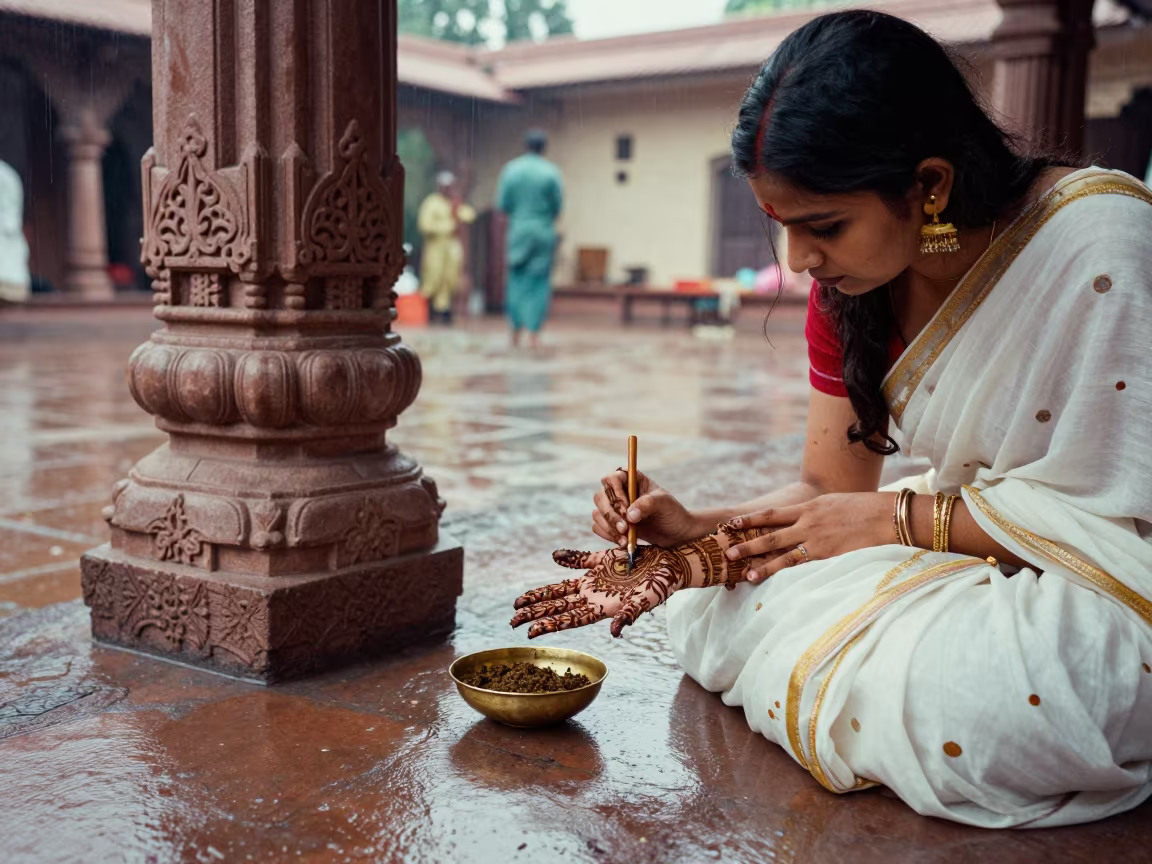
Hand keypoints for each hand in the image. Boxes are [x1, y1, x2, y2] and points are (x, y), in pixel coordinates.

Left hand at [511, 546, 693, 638]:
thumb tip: (615, 631)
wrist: (673, 565)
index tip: (528, 632)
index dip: (549, 624)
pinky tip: (554, 557)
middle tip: (511, 621)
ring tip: (519, 601)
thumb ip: (629, 614)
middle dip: (535, 613)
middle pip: (559, 606)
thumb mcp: (645, 601)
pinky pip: (582, 560)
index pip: (569, 617)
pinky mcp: (604, 562)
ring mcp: (597, 580)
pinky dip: (568, 558)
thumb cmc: (662, 586)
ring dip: (542, 594)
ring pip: (562, 589)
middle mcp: (595, 595)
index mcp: (602, 606)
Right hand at [592, 469, 701, 547]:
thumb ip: (647, 504)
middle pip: (600, 497)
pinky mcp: (613, 524)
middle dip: (611, 515)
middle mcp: (620, 492)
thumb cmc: (673, 513)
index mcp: (632, 480)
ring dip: (609, 527)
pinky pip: (599, 527)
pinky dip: (608, 535)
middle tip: (625, 528)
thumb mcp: (664, 504)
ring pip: (598, 513)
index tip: (626, 510)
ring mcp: (615, 509)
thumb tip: (629, 515)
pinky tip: (623, 542)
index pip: (612, 479)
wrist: (677, 534)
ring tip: (625, 539)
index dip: (615, 494)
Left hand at [724, 492, 895, 582]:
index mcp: (808, 507)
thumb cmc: (864, 508)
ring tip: (746, 575)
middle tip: (728, 551)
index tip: (731, 523)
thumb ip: (815, 511)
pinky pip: (805, 567)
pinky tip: (777, 584)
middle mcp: (809, 522)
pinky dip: (789, 576)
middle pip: (771, 535)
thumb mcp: (834, 502)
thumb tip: (803, 516)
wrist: (887, 515)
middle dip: (748, 543)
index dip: (750, 519)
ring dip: (764, 565)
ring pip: (784, 555)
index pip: (772, 514)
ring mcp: (818, 540)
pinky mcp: (830, 556)